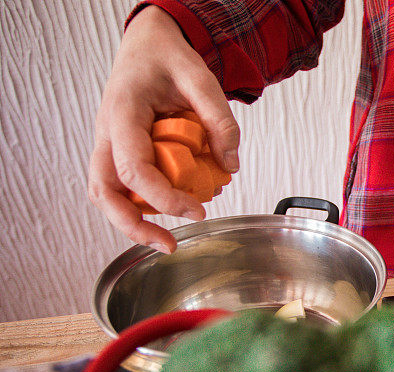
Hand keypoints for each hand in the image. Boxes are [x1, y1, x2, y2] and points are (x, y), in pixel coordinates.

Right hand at [88, 6, 239, 253]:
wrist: (147, 45)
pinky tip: (171, 211)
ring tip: (168, 239)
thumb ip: (220, 120)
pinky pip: (120, 187)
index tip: (196, 210)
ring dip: (132, 221)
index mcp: (123, 112)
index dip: (162, 197)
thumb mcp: (201, 78)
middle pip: (103, 191)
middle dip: (132, 225)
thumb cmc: (168, 58)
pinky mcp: (118, 153)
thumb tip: (230, 165)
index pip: (133, 168)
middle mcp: (107, 132)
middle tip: (169, 245)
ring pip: (104, 194)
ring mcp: (108, 144)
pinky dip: (140, 205)